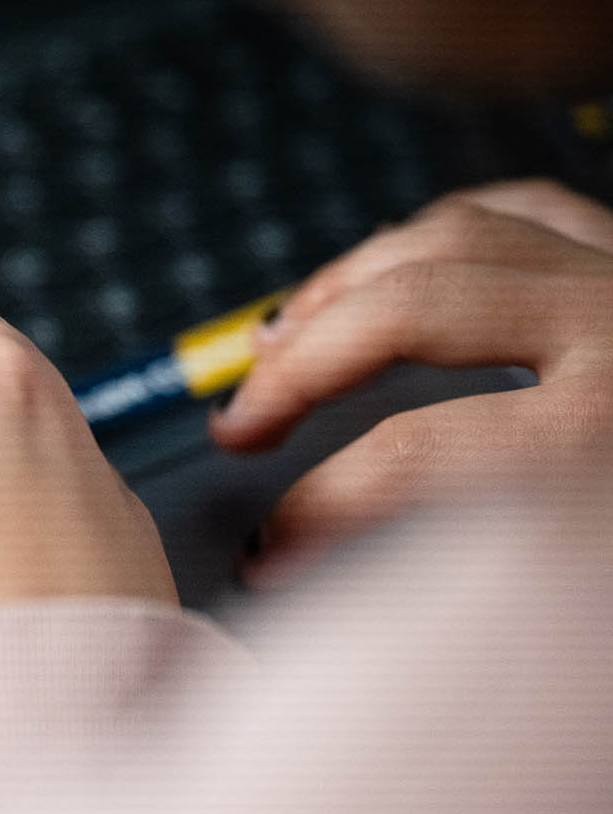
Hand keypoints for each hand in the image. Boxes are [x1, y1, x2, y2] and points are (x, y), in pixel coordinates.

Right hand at [210, 178, 612, 581]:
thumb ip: (507, 574)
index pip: (413, 454)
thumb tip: (377, 605)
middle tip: (239, 427)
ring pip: (450, 233)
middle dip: (298, 370)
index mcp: (605, 425)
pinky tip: (392, 265)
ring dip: (344, 284)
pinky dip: (436, 234)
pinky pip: (523, 208)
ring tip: (280, 341)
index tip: (269, 553)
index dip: (317, 506)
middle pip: (406, 307)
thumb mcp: (611, 568)